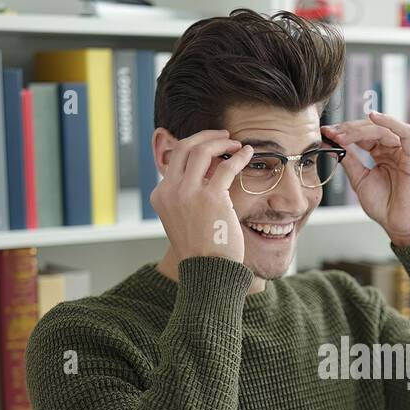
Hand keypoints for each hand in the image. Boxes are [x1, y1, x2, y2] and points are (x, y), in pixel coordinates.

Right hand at [149, 129, 255, 264]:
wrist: (208, 272)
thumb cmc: (202, 250)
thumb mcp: (183, 219)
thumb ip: (188, 197)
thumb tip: (209, 173)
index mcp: (161, 196)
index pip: (174, 160)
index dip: (195, 148)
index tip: (212, 148)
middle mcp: (170, 191)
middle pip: (185, 148)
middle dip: (206, 137)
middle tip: (223, 136)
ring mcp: (189, 193)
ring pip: (202, 150)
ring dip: (221, 142)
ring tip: (236, 144)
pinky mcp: (211, 198)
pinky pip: (226, 166)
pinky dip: (239, 156)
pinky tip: (248, 153)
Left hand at [322, 111, 409, 246]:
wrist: (400, 225)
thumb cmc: (384, 206)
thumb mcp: (360, 179)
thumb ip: (349, 160)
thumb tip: (330, 143)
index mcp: (381, 154)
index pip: (362, 136)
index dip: (344, 132)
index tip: (325, 133)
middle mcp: (393, 150)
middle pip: (370, 129)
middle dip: (349, 129)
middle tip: (331, 133)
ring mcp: (404, 151)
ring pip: (383, 129)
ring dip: (361, 129)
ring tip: (342, 134)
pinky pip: (405, 132)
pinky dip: (390, 122)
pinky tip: (373, 117)